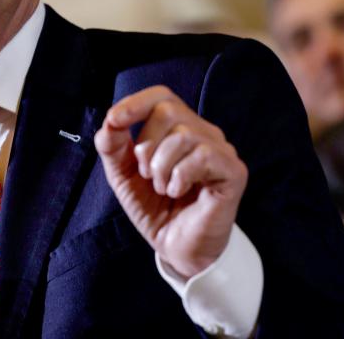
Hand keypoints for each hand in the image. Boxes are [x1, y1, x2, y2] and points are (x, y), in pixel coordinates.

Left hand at [93, 85, 246, 277]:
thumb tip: (110, 121)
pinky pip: (203, 156)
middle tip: (147, 174)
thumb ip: (112, 146)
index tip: (114, 120)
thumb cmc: (155, 207)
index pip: (161, 96)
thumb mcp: (123, 174)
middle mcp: (203, 132)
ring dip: (161, 166)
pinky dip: (180, 176)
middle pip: (169, 110)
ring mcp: (221, 150)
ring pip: (184, 135)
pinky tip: (178, 192)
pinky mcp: (233, 171)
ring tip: (163, 187)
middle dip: (146, 144)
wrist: (176, 248)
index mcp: (178, 127)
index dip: (136, 102)